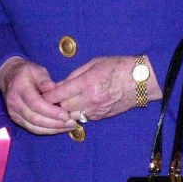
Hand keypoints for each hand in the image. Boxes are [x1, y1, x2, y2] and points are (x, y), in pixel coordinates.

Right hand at [0, 57, 75, 134]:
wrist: (8, 76)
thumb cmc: (26, 72)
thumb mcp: (36, 70)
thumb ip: (44, 79)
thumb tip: (53, 88)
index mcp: (19, 88)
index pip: (35, 104)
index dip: (51, 112)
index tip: (66, 115)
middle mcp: (14, 103)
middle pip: (35, 118)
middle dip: (55, 123)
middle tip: (72, 123)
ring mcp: (14, 113)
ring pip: (34, 127)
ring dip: (53, 129)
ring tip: (69, 126)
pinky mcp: (17, 119)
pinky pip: (33, 129)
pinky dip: (47, 130)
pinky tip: (59, 128)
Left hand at [44, 56, 158, 121]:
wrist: (140, 80)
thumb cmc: (117, 66)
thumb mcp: (93, 63)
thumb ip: (75, 75)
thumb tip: (60, 84)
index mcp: (87, 83)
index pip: (60, 94)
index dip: (48, 95)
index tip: (42, 94)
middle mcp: (91, 99)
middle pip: (63, 108)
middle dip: (55, 104)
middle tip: (50, 98)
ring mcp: (98, 110)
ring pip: (73, 116)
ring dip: (66, 111)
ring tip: (63, 104)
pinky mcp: (103, 116)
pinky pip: (85, 118)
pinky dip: (78, 113)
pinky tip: (77, 106)